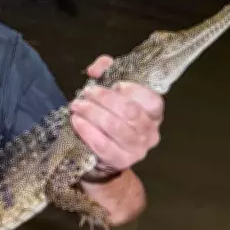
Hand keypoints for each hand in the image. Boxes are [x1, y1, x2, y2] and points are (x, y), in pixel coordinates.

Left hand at [70, 55, 163, 174]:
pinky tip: (76, 122)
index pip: (152, 99)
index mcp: (153, 113)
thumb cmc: (108, 118)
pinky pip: (103, 145)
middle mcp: (150, 133)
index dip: (132, 89)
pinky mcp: (120, 161)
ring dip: (93, 113)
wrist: (101, 155)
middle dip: (104, 99)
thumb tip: (96, 68)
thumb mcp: (110, 91)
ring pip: (115, 127)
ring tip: (77, 106)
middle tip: (86, 93)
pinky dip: (88, 131)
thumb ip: (107, 71)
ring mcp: (137, 150)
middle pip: (130, 112)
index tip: (113, 84)